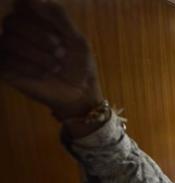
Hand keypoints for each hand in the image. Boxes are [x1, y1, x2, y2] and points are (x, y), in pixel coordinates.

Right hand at [0, 0, 102, 118]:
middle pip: (12, 21)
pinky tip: (44, 74)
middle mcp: (20, 32)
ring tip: (56, 67)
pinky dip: (28, 67)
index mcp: (36, 20)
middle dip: (38, 36)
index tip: (47, 20)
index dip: (28, 5)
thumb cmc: (79, 63)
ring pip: (8, 41)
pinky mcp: (7, 69)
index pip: (20, 3)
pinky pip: (5, 60)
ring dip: (36, 55)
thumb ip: (58, 16)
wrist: (79, 93)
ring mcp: (11, 50)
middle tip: (60, 51)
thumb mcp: (76, 38)